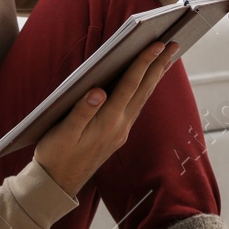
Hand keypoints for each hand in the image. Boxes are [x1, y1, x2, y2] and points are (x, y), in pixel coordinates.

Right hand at [32, 40, 179, 196]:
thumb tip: (97, 90)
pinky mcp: (117, 135)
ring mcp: (121, 131)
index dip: (143, 62)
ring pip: (143, 98)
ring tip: (167, 58)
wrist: (57, 184)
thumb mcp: (62, 133)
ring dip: (155, 76)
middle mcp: (119, 126)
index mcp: (107, 121)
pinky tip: (147, 82)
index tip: (157, 44)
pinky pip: (136, 106)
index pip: (129, 85)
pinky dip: (145, 90)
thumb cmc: (55, 156)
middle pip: (143, 89)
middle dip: (158, 65)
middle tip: (174, 44)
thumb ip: (80, 112)